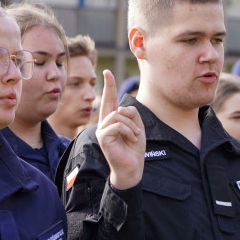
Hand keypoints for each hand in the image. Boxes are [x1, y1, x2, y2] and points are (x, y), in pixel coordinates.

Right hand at [96, 69, 144, 189]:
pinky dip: (128, 131)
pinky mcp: (102, 138)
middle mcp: (105, 123)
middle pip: (109, 102)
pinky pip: (116, 126)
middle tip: (109, 75)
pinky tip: (132, 139)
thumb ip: (132, 114)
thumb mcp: (137, 127)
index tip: (107, 72)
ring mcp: (102, 130)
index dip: (109, 85)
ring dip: (131, 125)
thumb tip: (121, 108)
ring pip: (117, 115)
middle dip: (109, 87)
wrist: (132, 167)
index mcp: (113, 119)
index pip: (110, 99)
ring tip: (135, 135)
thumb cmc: (134, 148)